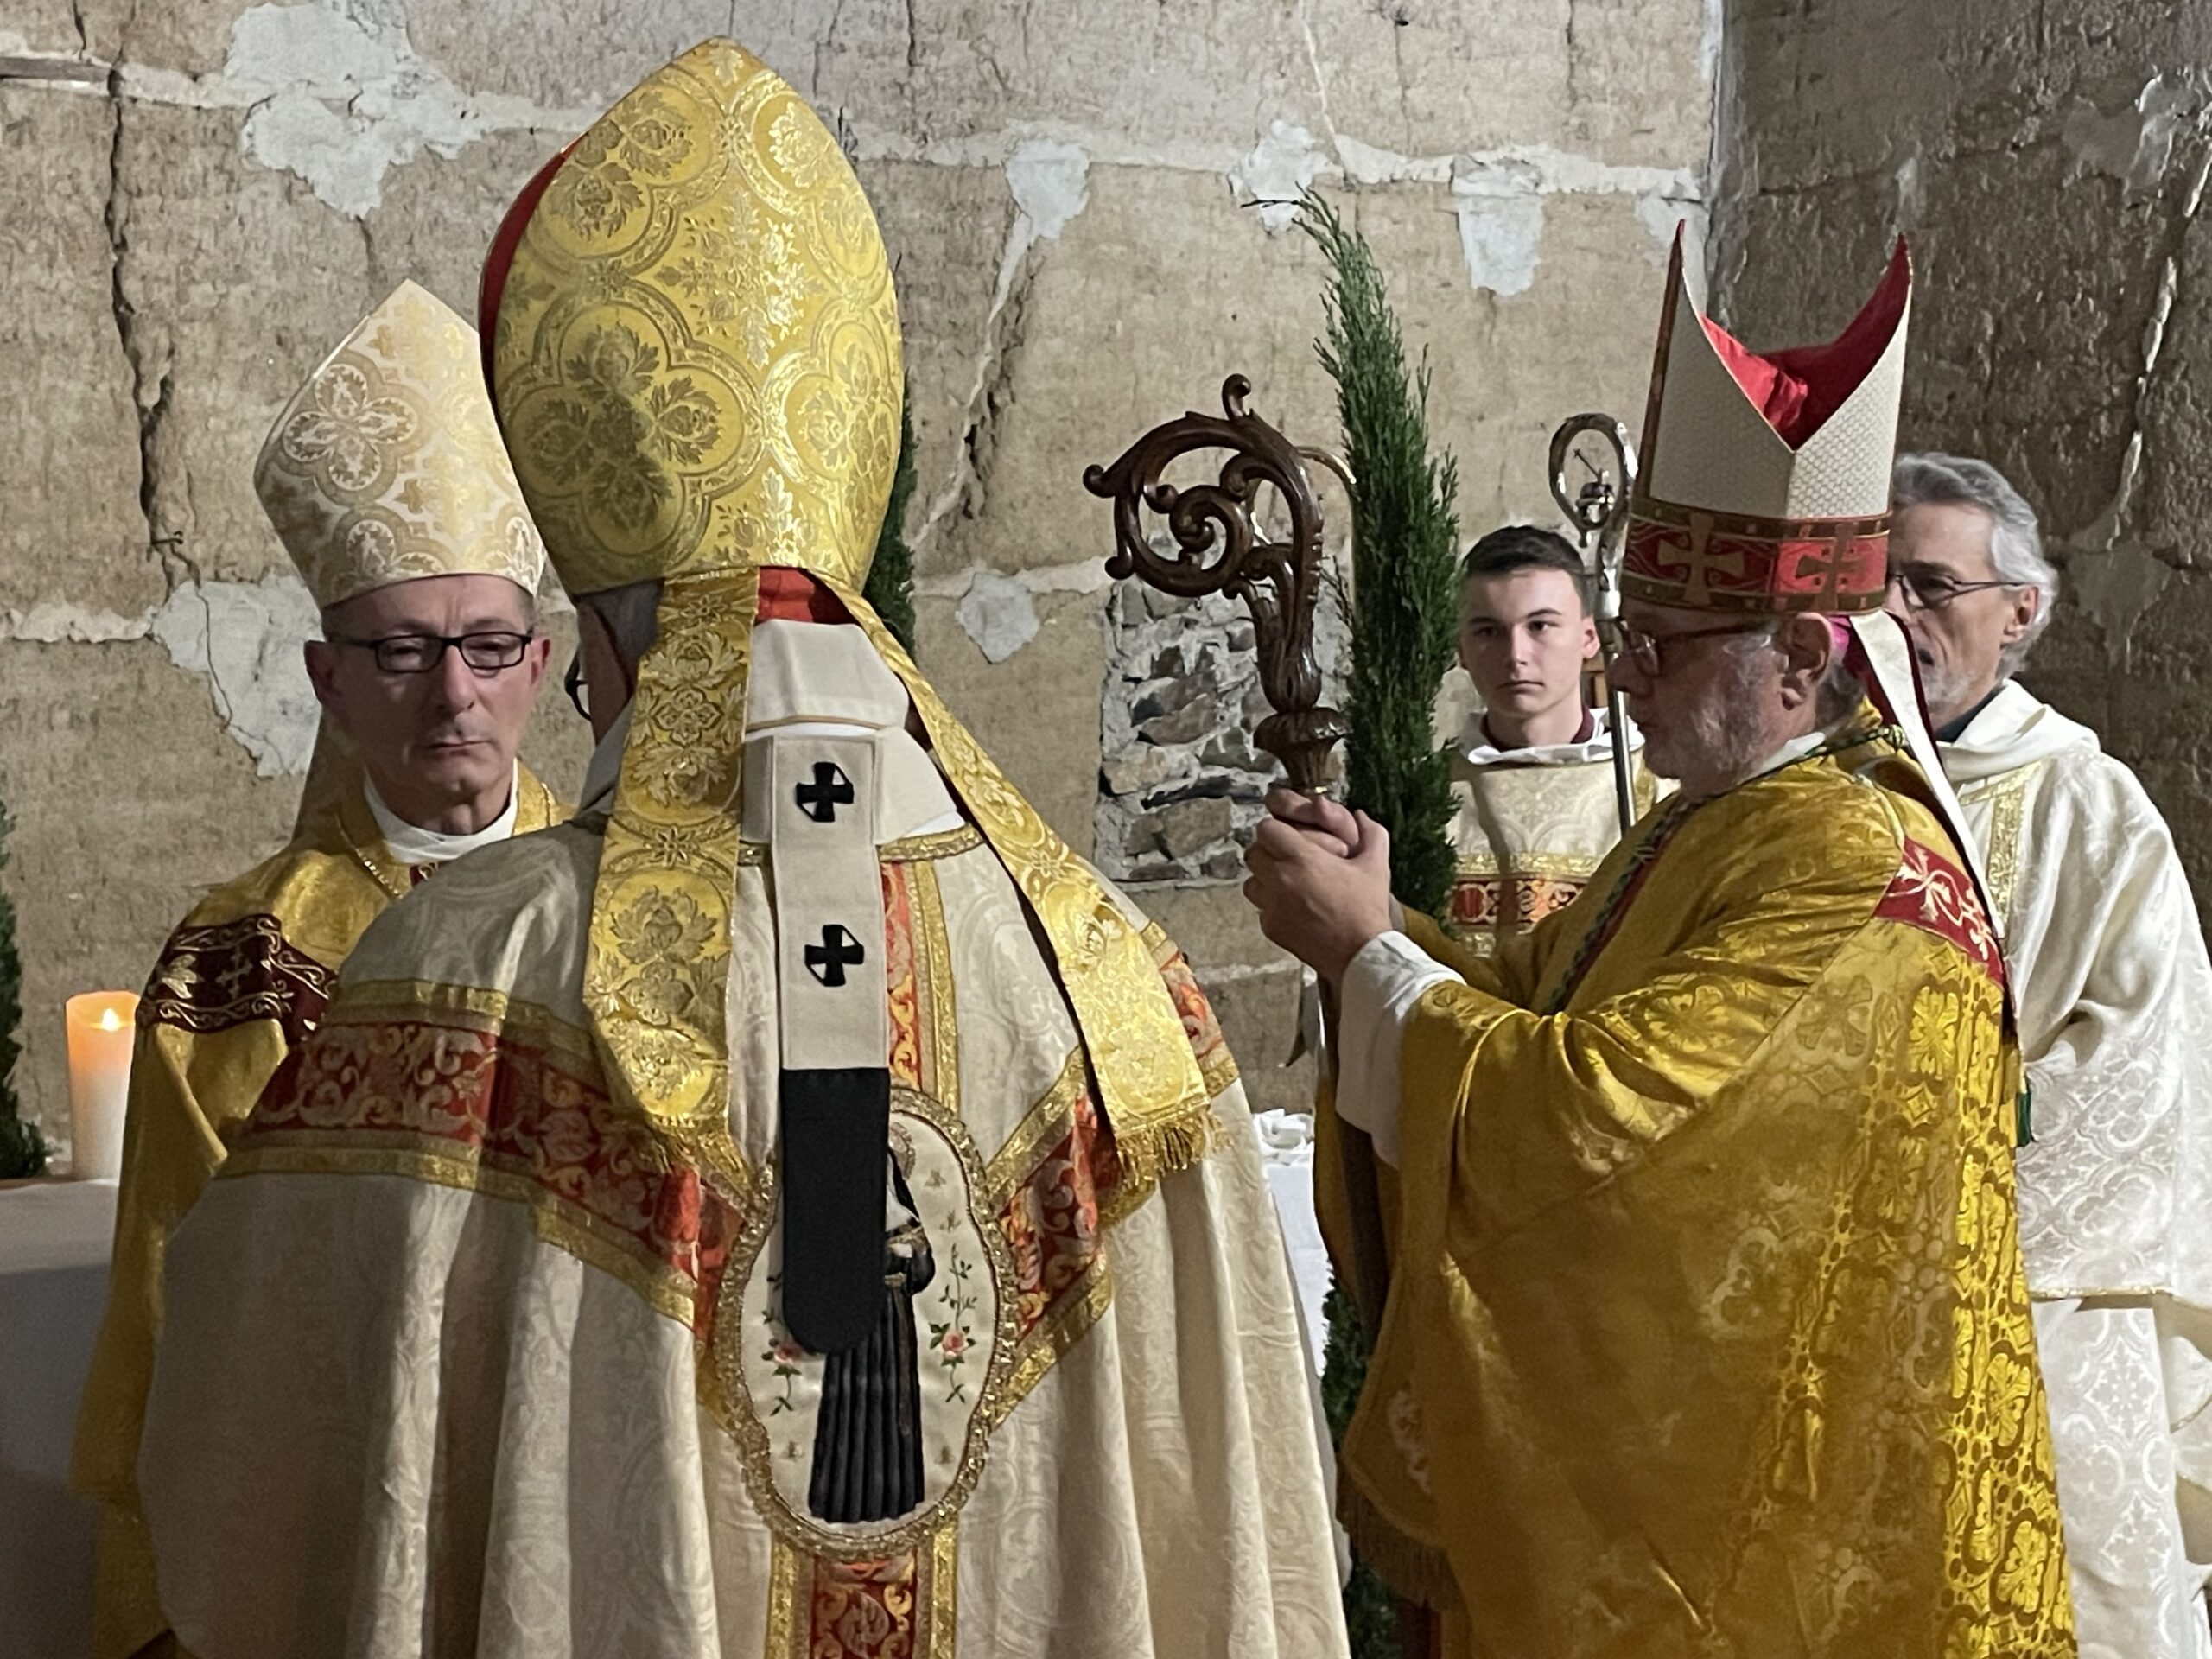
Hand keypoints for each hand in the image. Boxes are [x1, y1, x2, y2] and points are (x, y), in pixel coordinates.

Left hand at [1242, 797, 1394, 983]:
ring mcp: (1272, 906)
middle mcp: (1280, 880)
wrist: (1361, 955)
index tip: (1290, 836)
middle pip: (1253, 852)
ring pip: (1251, 881)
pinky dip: (1272, 905)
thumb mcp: (1375, 865)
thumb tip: (1360, 815)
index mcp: (1302, 859)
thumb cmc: (1367, 910)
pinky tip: (1295, 908)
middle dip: (1269, 851)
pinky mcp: (1270, 927)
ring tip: (1290, 884)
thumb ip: (1371, 833)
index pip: (1266, 829)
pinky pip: (1261, 908)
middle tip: (1290, 858)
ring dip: (1265, 878)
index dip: (1277, 829)